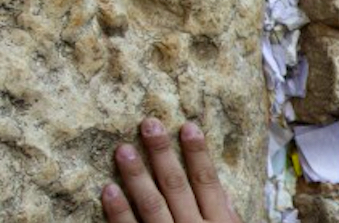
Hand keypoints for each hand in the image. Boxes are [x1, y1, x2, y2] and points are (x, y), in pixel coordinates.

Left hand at [101, 118, 241, 222]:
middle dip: (162, 153)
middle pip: (176, 186)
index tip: (187, 126)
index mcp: (218, 222)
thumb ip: (229, 216)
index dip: (197, 153)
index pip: (207, 181)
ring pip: (152, 204)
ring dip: (137, 175)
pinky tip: (109, 190)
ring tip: (124, 150)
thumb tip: (223, 191)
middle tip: (149, 125)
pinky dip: (119, 211)